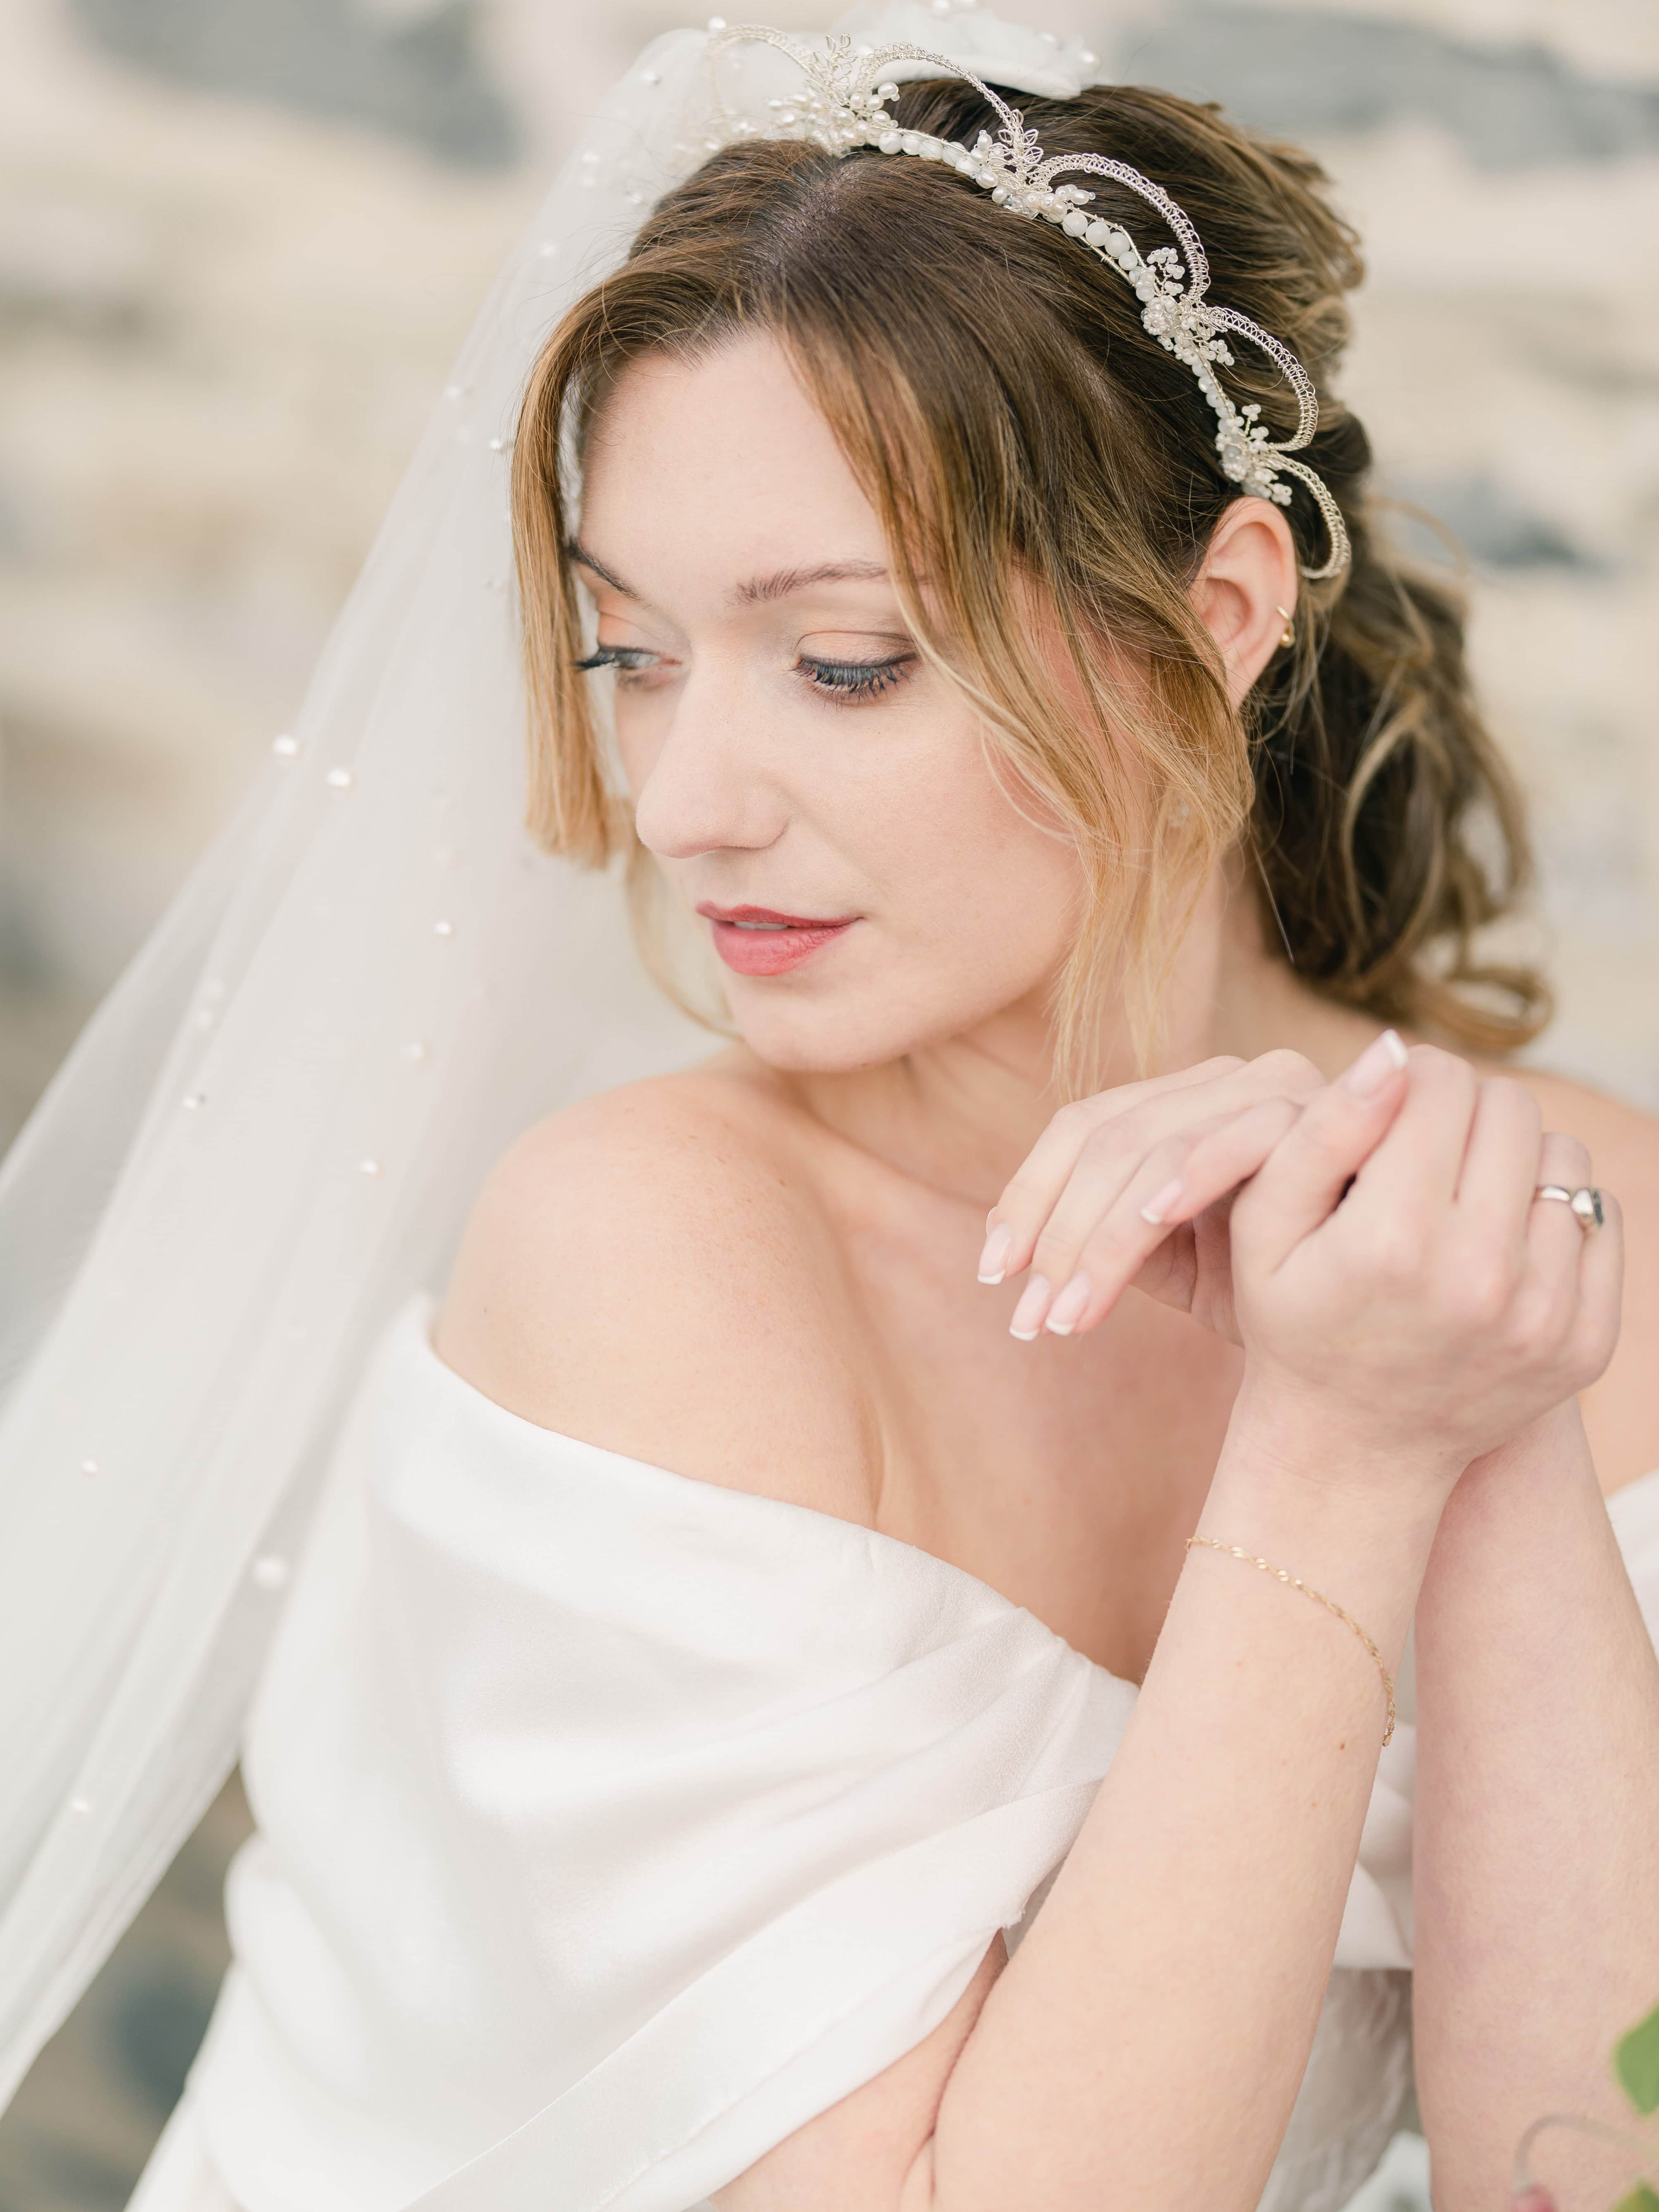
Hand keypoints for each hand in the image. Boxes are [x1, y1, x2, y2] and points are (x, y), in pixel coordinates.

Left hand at [978, 1037, 1405, 1343]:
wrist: (1399, 1320)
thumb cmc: (1291, 1292)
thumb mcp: (1190, 1275)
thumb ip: (1123, 1251)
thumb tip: (1014, 1258)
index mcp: (1185, 1112)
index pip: (1081, 1131)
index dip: (1027, 1200)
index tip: (993, 1280)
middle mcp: (1225, 1083)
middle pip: (1103, 1135)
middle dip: (1055, 1232)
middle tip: (1028, 1319)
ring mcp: (1277, 1090)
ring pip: (1154, 1143)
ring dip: (1103, 1235)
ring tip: (1067, 1315)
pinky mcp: (1325, 1114)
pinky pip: (1240, 1139)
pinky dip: (1189, 1178)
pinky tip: (1149, 1230)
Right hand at [1225, 1045, 1622, 1483]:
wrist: (1352, 1452)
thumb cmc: (1295, 1324)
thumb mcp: (1266, 1229)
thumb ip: (1323, 1133)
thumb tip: (1393, 1050)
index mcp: (1394, 1240)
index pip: (1441, 1084)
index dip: (1410, 1080)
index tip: (1388, 1109)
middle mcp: (1480, 1277)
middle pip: (1509, 1109)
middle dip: (1464, 1112)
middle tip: (1423, 1150)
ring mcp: (1544, 1315)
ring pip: (1562, 1158)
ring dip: (1514, 1160)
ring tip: (1462, 1197)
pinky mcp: (1587, 1341)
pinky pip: (1597, 1219)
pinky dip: (1552, 1215)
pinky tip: (1500, 1243)